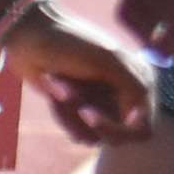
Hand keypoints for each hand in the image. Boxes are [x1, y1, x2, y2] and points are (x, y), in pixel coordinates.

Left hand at [2, 0, 157, 141]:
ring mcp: (102, 106)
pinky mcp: (80, 113)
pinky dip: (62, 115)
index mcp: (140, 80)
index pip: (142, 128)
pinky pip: (77, 133)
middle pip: (117, 137)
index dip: (120, 129)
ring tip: (58, 86)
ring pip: (94, 136)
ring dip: (71, 114)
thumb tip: (140, 120)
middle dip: (90, 119)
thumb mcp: (107, 60)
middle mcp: (125, 96)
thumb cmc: (70, 43)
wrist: (31, 37)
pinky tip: (54, 91)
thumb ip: (134, 88)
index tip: (91, 113)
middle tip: (69, 94)